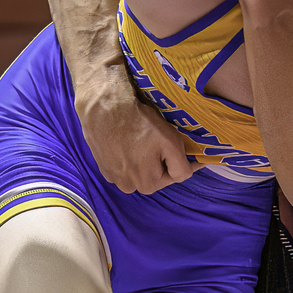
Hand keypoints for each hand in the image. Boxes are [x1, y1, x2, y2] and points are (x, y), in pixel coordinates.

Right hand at [76, 76, 195, 192]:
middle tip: (158, 137)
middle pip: (155, 173)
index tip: (184, 144)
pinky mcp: (102, 165)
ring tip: (141, 137)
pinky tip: (126, 139)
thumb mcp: (170, 143)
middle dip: (160, 158)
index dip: (182, 158)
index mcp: (147, 185)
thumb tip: (190, 172)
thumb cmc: (139, 122)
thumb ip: (182, 166)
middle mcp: (128, 187)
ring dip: (143, 157)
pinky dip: (127, 154)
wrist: (104, 104)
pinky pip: (122, 164)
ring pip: (139, 169)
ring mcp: (112, 177)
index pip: (175, 175)